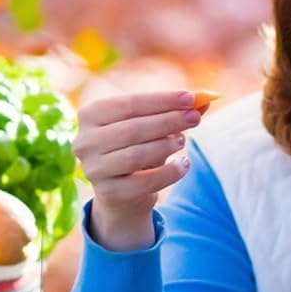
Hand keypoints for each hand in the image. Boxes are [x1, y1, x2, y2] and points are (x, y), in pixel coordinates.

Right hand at [75, 90, 201, 251]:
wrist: (123, 192)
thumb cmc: (137, 148)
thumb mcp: (152, 127)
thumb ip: (175, 112)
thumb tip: (205, 99)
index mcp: (90, 115)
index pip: (128, 103)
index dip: (161, 100)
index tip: (190, 98)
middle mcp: (85, 141)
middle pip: (132, 129)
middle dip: (168, 121)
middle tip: (195, 118)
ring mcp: (93, 169)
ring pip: (136, 155)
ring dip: (165, 146)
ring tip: (183, 140)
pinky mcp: (108, 193)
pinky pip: (144, 182)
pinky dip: (169, 173)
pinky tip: (184, 164)